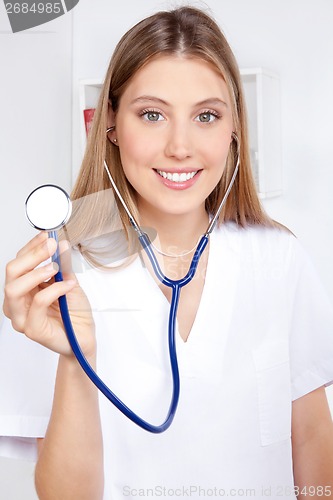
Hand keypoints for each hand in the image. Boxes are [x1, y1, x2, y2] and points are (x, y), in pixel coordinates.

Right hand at [3, 231, 95, 357]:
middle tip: (51, 246)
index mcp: (23, 288)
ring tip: (55, 267)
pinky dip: (54, 290)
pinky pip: (38, 303)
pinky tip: (67, 285)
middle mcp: (18, 302)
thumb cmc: (74, 312)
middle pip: (12, 272)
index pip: (19, 262)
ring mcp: (21, 317)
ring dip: (36, 272)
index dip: (31, 246)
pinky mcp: (32, 329)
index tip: (47, 236)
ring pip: (14, 288)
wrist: (84, 336)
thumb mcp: (69, 281)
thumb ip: (63, 265)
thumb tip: (60, 244)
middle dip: (32, 255)